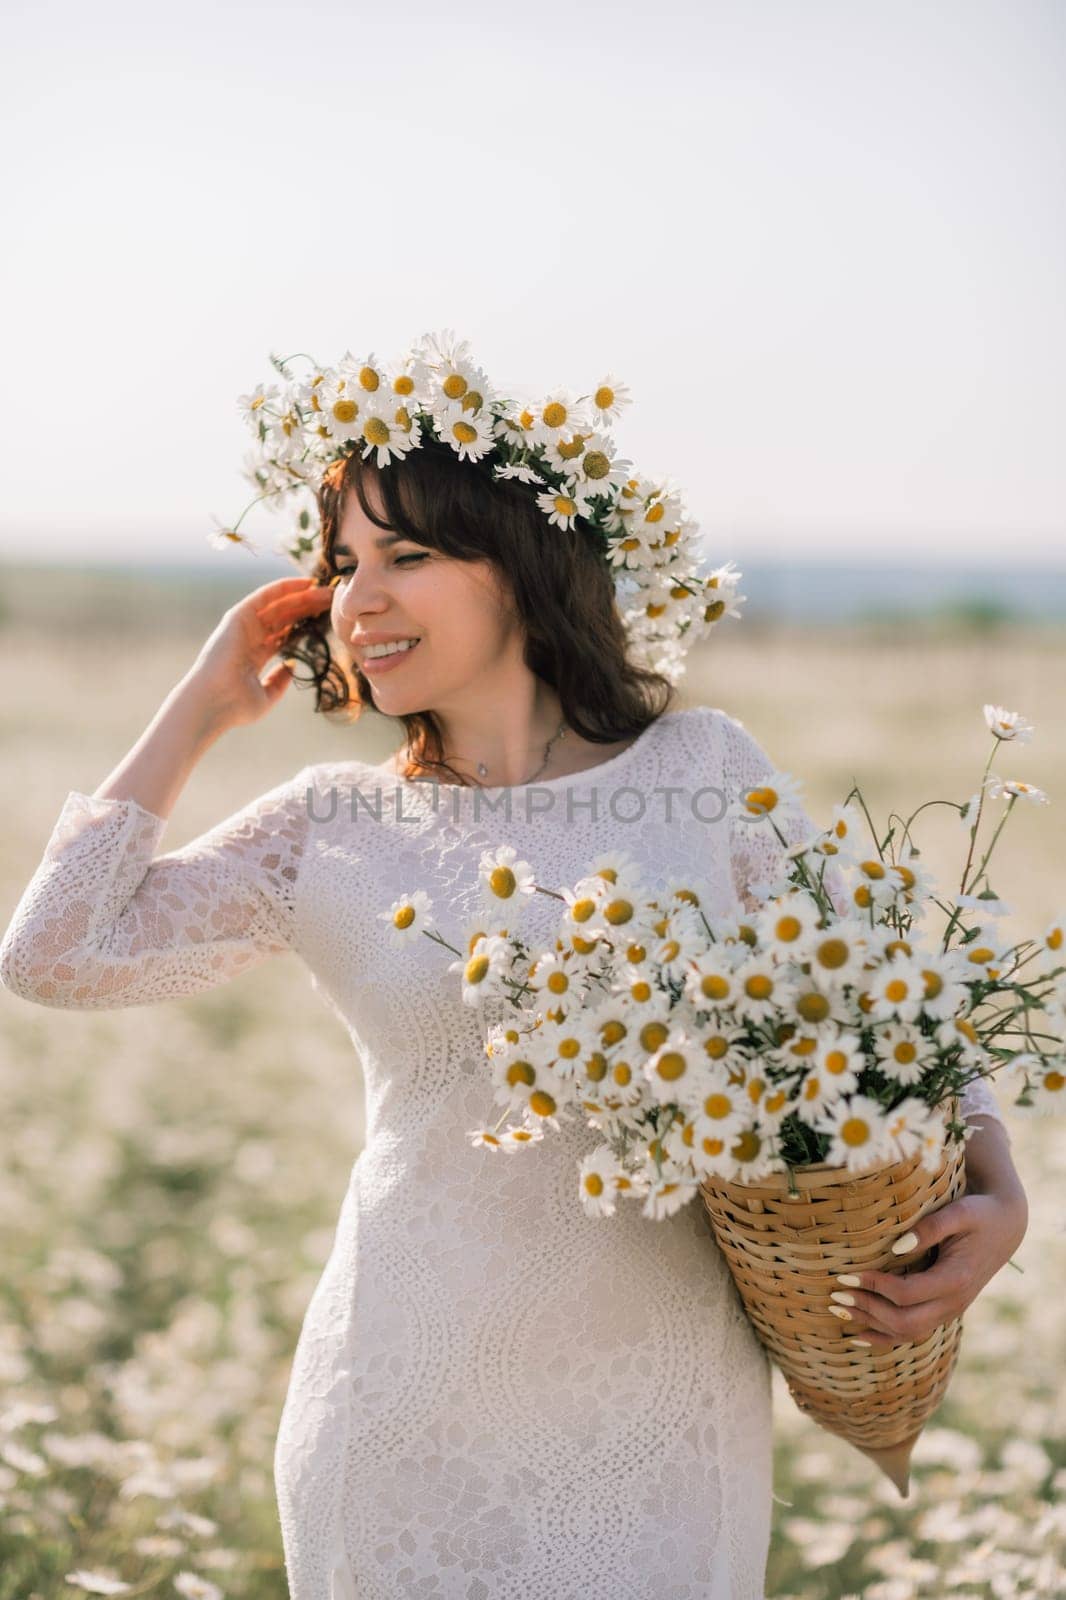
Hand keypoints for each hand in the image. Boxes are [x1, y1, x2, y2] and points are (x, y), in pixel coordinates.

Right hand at [182, 576, 334, 730]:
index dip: (304, 624)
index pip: (284, 634)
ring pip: (277, 605)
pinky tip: (305, 583)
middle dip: (308, 607)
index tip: (326, 618)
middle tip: (332, 600)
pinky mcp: (237, 618)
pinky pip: (264, 597)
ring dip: (302, 596)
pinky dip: (284, 588)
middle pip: (284, 617)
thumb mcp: (266, 696)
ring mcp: (243, 627)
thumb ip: (279, 681)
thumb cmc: (235, 707)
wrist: (214, 703)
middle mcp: (249, 638)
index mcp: (254, 656)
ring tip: (327, 590)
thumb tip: (292, 667)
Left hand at [828, 1189, 1028, 1349]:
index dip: (873, 1287)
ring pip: (906, 1333)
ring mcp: (949, 1311)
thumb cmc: (979, 1214)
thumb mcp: (959, 1212)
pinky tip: (857, 1336)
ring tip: (838, 1309)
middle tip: (836, 1293)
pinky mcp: (943, 1310)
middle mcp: (953, 1303)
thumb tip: (895, 1247)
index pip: (906, 1294)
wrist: (1005, 1227)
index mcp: (955, 1279)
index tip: (846, 1273)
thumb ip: (930, 1227)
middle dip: (867, 1310)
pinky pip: (913, 1333)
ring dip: (870, 1325)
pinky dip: (884, 1338)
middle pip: (903, 1321)